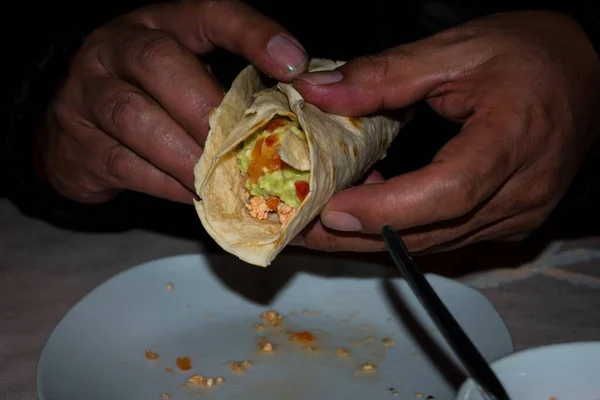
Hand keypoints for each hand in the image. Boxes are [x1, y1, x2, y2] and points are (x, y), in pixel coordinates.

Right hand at [40, 0, 307, 203]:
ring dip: (187, 155)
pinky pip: (124, 163)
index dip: (251, 34)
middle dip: (207, 109)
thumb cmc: (154, 99)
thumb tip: (305, 106)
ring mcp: (88, 92)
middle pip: (159, 62)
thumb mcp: (192, 76)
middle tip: (242, 144)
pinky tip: (196, 195)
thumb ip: (238, 86)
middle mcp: (118, 47)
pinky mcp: (78, 143)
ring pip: (134, 116)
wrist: (77, 132)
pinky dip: (167, 184)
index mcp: (161, 23)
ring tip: (221, 180)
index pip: (208, 13)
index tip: (293, 64)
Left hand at [292, 11, 599, 252]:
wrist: (588, 72)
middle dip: (358, 236)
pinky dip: (402, 228)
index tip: (331, 209)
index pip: (448, 191)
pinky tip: (368, 208)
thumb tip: (318, 91)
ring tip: (319, 223)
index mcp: (513, 139)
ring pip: (434, 243)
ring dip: (373, 236)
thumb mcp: (456, 50)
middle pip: (432, 232)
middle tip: (300, 231)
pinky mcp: (510, 219)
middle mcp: (521, 190)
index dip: (387, 207)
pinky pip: (447, 236)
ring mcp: (519, 213)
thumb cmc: (530, 55)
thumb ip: (385, 75)